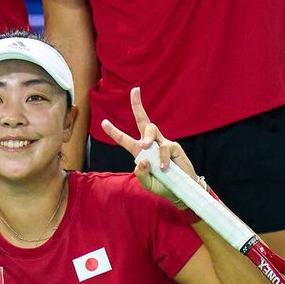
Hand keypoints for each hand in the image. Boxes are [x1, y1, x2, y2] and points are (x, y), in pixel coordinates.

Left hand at [100, 87, 200, 208]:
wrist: (180, 190)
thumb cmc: (162, 185)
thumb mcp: (147, 183)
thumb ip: (141, 174)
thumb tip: (143, 160)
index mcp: (139, 152)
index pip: (124, 140)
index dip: (114, 131)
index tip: (103, 122)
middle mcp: (150, 144)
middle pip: (142, 121)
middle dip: (137, 105)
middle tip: (134, 93)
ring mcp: (162, 144)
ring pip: (151, 129)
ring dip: (146, 136)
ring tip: (144, 146)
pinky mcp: (174, 147)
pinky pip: (164, 148)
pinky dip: (163, 159)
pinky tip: (164, 168)